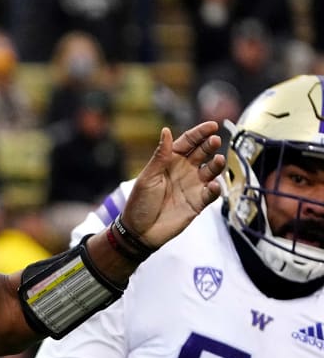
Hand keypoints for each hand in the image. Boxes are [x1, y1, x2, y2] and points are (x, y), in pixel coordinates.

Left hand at [120, 121, 225, 248]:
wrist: (139, 231)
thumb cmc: (140, 202)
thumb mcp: (148, 177)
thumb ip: (160, 156)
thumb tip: (166, 130)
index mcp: (171, 161)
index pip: (188, 142)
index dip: (200, 133)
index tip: (212, 126)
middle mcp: (185, 170)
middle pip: (203, 153)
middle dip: (210, 145)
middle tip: (214, 141)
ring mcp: (193, 185)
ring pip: (211, 170)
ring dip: (217, 165)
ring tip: (219, 160)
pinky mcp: (198, 202)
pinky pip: (211, 193)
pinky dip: (215, 188)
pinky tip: (213, 185)